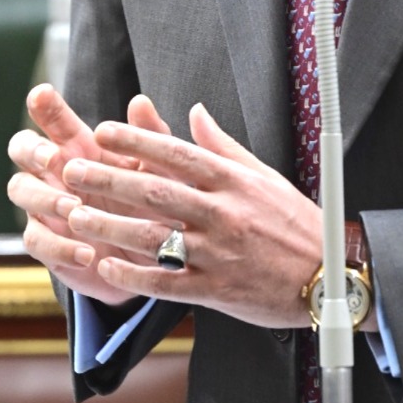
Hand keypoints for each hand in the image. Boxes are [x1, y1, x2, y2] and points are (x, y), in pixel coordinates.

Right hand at [7, 84, 170, 306]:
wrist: (153, 257)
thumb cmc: (151, 203)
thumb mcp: (158, 170)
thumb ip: (150, 137)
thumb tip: (140, 101)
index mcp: (79, 148)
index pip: (55, 120)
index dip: (45, 106)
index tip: (41, 94)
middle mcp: (54, 172)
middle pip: (21, 148)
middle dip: (32, 149)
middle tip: (52, 158)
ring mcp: (45, 207)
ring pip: (20, 189)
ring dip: (44, 197)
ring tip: (75, 208)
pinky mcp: (48, 245)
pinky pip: (36, 241)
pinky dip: (59, 247)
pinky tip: (87, 253)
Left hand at [60, 96, 322, 329]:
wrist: (330, 276)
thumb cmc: (296, 223)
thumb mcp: (264, 176)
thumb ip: (223, 146)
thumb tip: (194, 112)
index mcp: (234, 181)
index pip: (178, 153)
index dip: (138, 140)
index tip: (104, 130)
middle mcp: (224, 213)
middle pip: (157, 191)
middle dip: (110, 178)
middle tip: (73, 168)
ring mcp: (219, 253)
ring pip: (154, 236)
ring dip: (109, 225)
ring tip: (75, 215)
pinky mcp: (216, 290)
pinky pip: (166, 283)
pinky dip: (133, 275)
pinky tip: (104, 265)